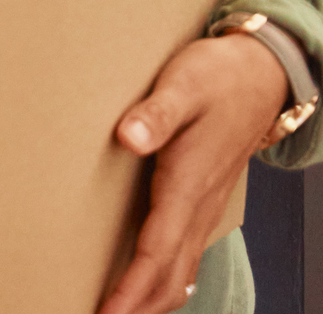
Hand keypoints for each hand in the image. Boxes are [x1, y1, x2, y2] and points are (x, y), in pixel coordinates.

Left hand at [97, 34, 289, 313]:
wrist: (259, 76)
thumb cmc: (216, 78)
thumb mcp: (183, 85)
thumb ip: (155, 113)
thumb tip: (128, 138)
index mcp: (188, 183)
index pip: (156, 249)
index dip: (132, 286)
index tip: (108, 311)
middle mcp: (200, 204)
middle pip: (169, 273)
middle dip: (139, 305)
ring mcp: (206, 206)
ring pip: (181, 269)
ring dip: (153, 298)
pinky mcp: (204, 201)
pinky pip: (187, 254)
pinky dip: (167, 280)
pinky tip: (155, 291)